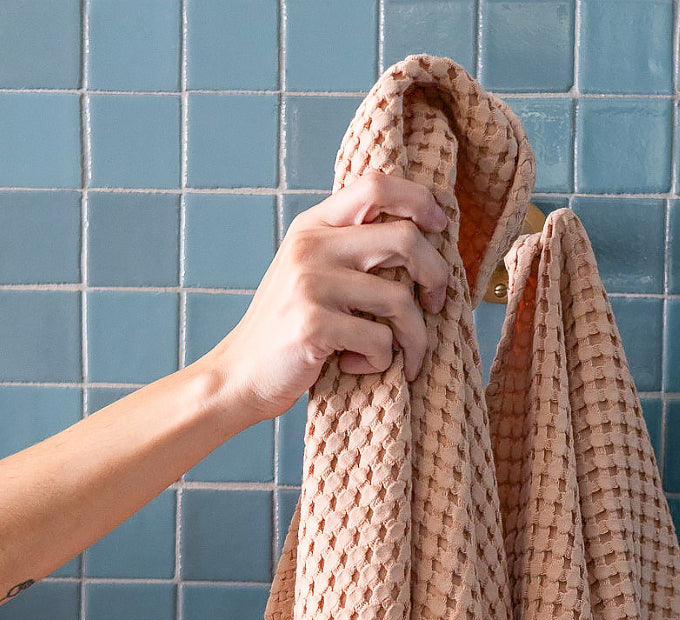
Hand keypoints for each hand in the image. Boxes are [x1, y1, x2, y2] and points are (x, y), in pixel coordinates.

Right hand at [201, 169, 451, 426]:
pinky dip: (380, 361)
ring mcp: (311, 284)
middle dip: (436, 276)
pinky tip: (355, 365)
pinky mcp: (314, 325)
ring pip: (400, 299)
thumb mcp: (311, 272)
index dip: (420, 200)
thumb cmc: (288, 329)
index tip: (440, 227)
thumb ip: (349, 249)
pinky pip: (379, 341)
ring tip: (403, 355)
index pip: (376, 185)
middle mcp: (312, 246)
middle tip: (435, 304)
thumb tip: (420, 235)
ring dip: (414, 337)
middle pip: (404, 239)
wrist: (240, 374)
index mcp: (314, 226)